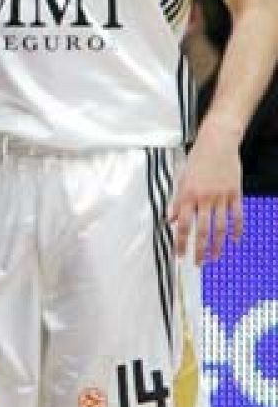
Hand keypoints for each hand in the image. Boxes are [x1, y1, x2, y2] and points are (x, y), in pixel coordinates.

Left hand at [168, 121, 243, 263]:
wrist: (217, 143)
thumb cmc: (197, 160)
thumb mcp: (181, 180)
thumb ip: (176, 202)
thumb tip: (170, 220)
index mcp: (187, 196)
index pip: (182, 226)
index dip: (181, 243)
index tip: (179, 256)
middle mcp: (204, 199)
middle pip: (201, 231)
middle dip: (199, 250)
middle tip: (197, 263)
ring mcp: (221, 197)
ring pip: (220, 227)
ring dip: (218, 245)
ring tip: (215, 257)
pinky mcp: (235, 193)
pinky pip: (237, 216)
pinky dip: (237, 230)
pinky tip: (235, 241)